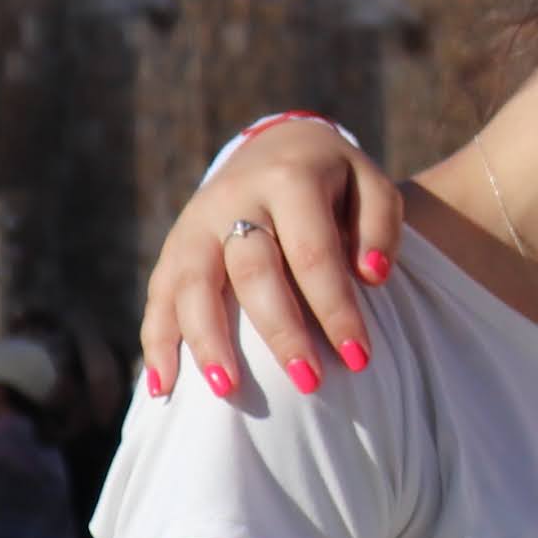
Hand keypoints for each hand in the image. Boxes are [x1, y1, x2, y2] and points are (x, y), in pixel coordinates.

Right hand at [139, 122, 403, 403]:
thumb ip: (380, 226)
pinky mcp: (173, 247)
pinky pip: (158, 296)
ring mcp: (196, 223)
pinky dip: (157, 342)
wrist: (277, 147)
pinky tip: (163, 387)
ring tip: (226, 391)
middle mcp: (235, 199)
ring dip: (207, 341)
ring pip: (192, 284)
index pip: (313, 253)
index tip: (359, 357)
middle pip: (252, 271)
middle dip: (280, 332)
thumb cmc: (335, 181)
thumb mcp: (371, 185)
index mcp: (290, 180)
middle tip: (308, 382)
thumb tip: (372, 275)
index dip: (335, 307)